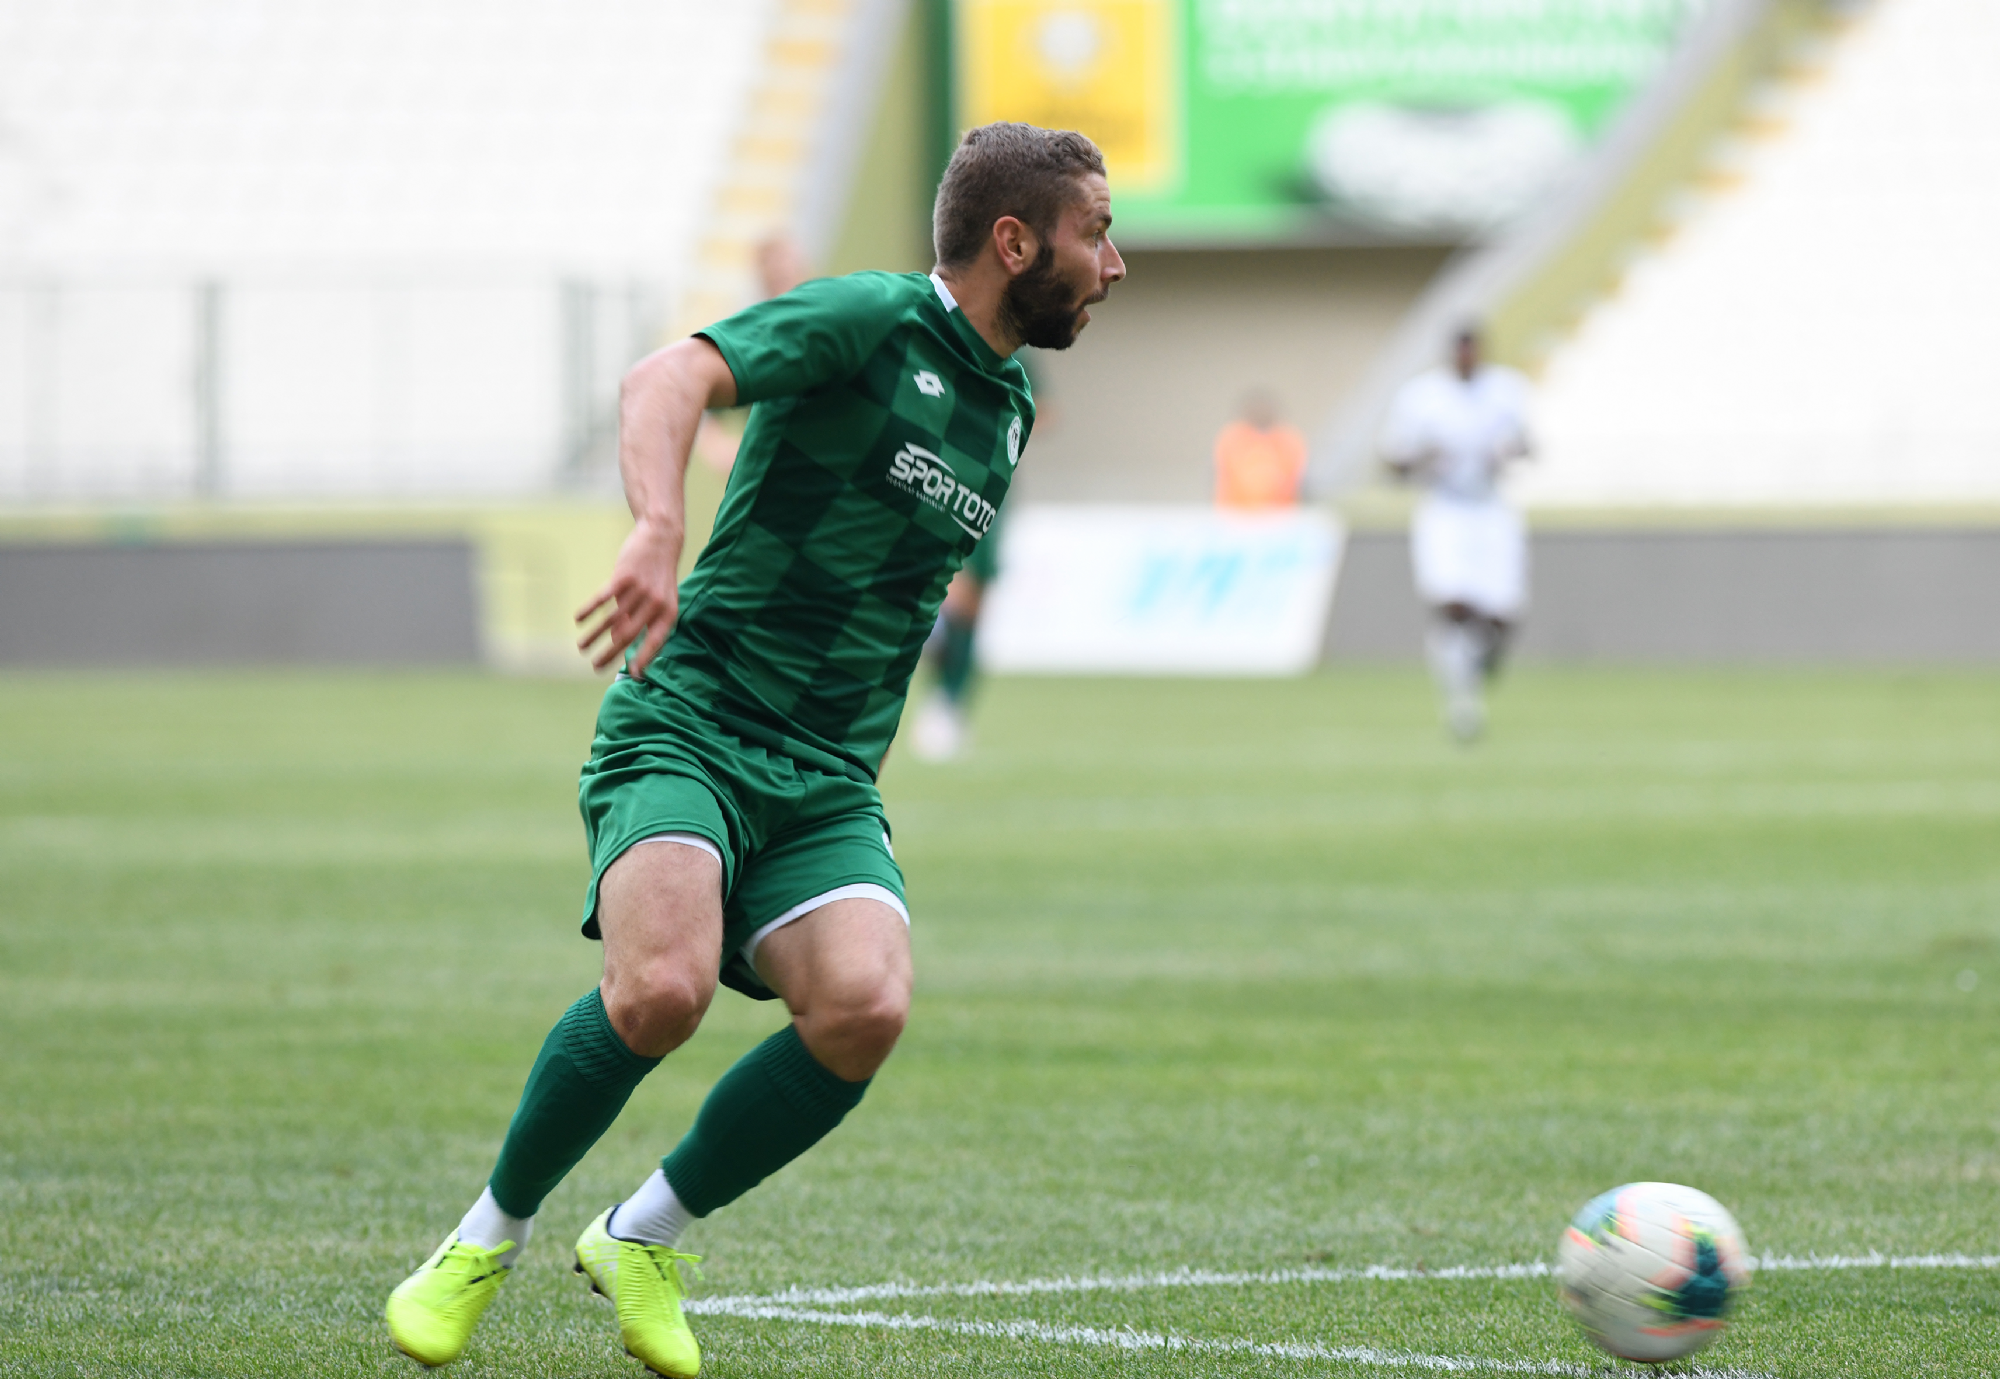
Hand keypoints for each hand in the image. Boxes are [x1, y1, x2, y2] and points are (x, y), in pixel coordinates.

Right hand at [576, 518, 682, 675]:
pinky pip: (603, 598)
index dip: (644, 659)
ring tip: (581, 647)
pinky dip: (589, 609)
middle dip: (610, 654)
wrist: (661, 538)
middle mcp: (655, 604)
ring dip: (594, 635)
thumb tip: (618, 641)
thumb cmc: (658, 574)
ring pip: (612, 619)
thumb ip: (640, 620)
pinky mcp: (624, 576)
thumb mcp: (657, 599)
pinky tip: (578, 620)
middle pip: (629, 635)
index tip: (633, 676)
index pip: (655, 642)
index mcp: (668, 613)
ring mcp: (640, 590)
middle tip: (595, 667)